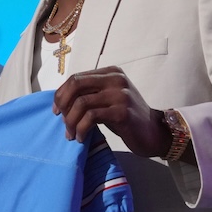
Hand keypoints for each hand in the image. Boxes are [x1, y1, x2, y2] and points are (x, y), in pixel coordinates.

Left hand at [53, 67, 171, 158]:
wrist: (154, 132)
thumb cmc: (126, 118)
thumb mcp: (107, 100)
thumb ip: (90, 94)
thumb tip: (60, 101)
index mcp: (110, 73)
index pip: (76, 78)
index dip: (61, 94)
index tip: (56, 111)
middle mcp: (116, 79)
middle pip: (76, 85)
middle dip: (63, 105)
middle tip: (62, 122)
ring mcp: (120, 94)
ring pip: (81, 103)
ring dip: (71, 121)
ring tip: (71, 134)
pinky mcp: (122, 112)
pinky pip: (91, 117)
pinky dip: (81, 129)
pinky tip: (82, 138)